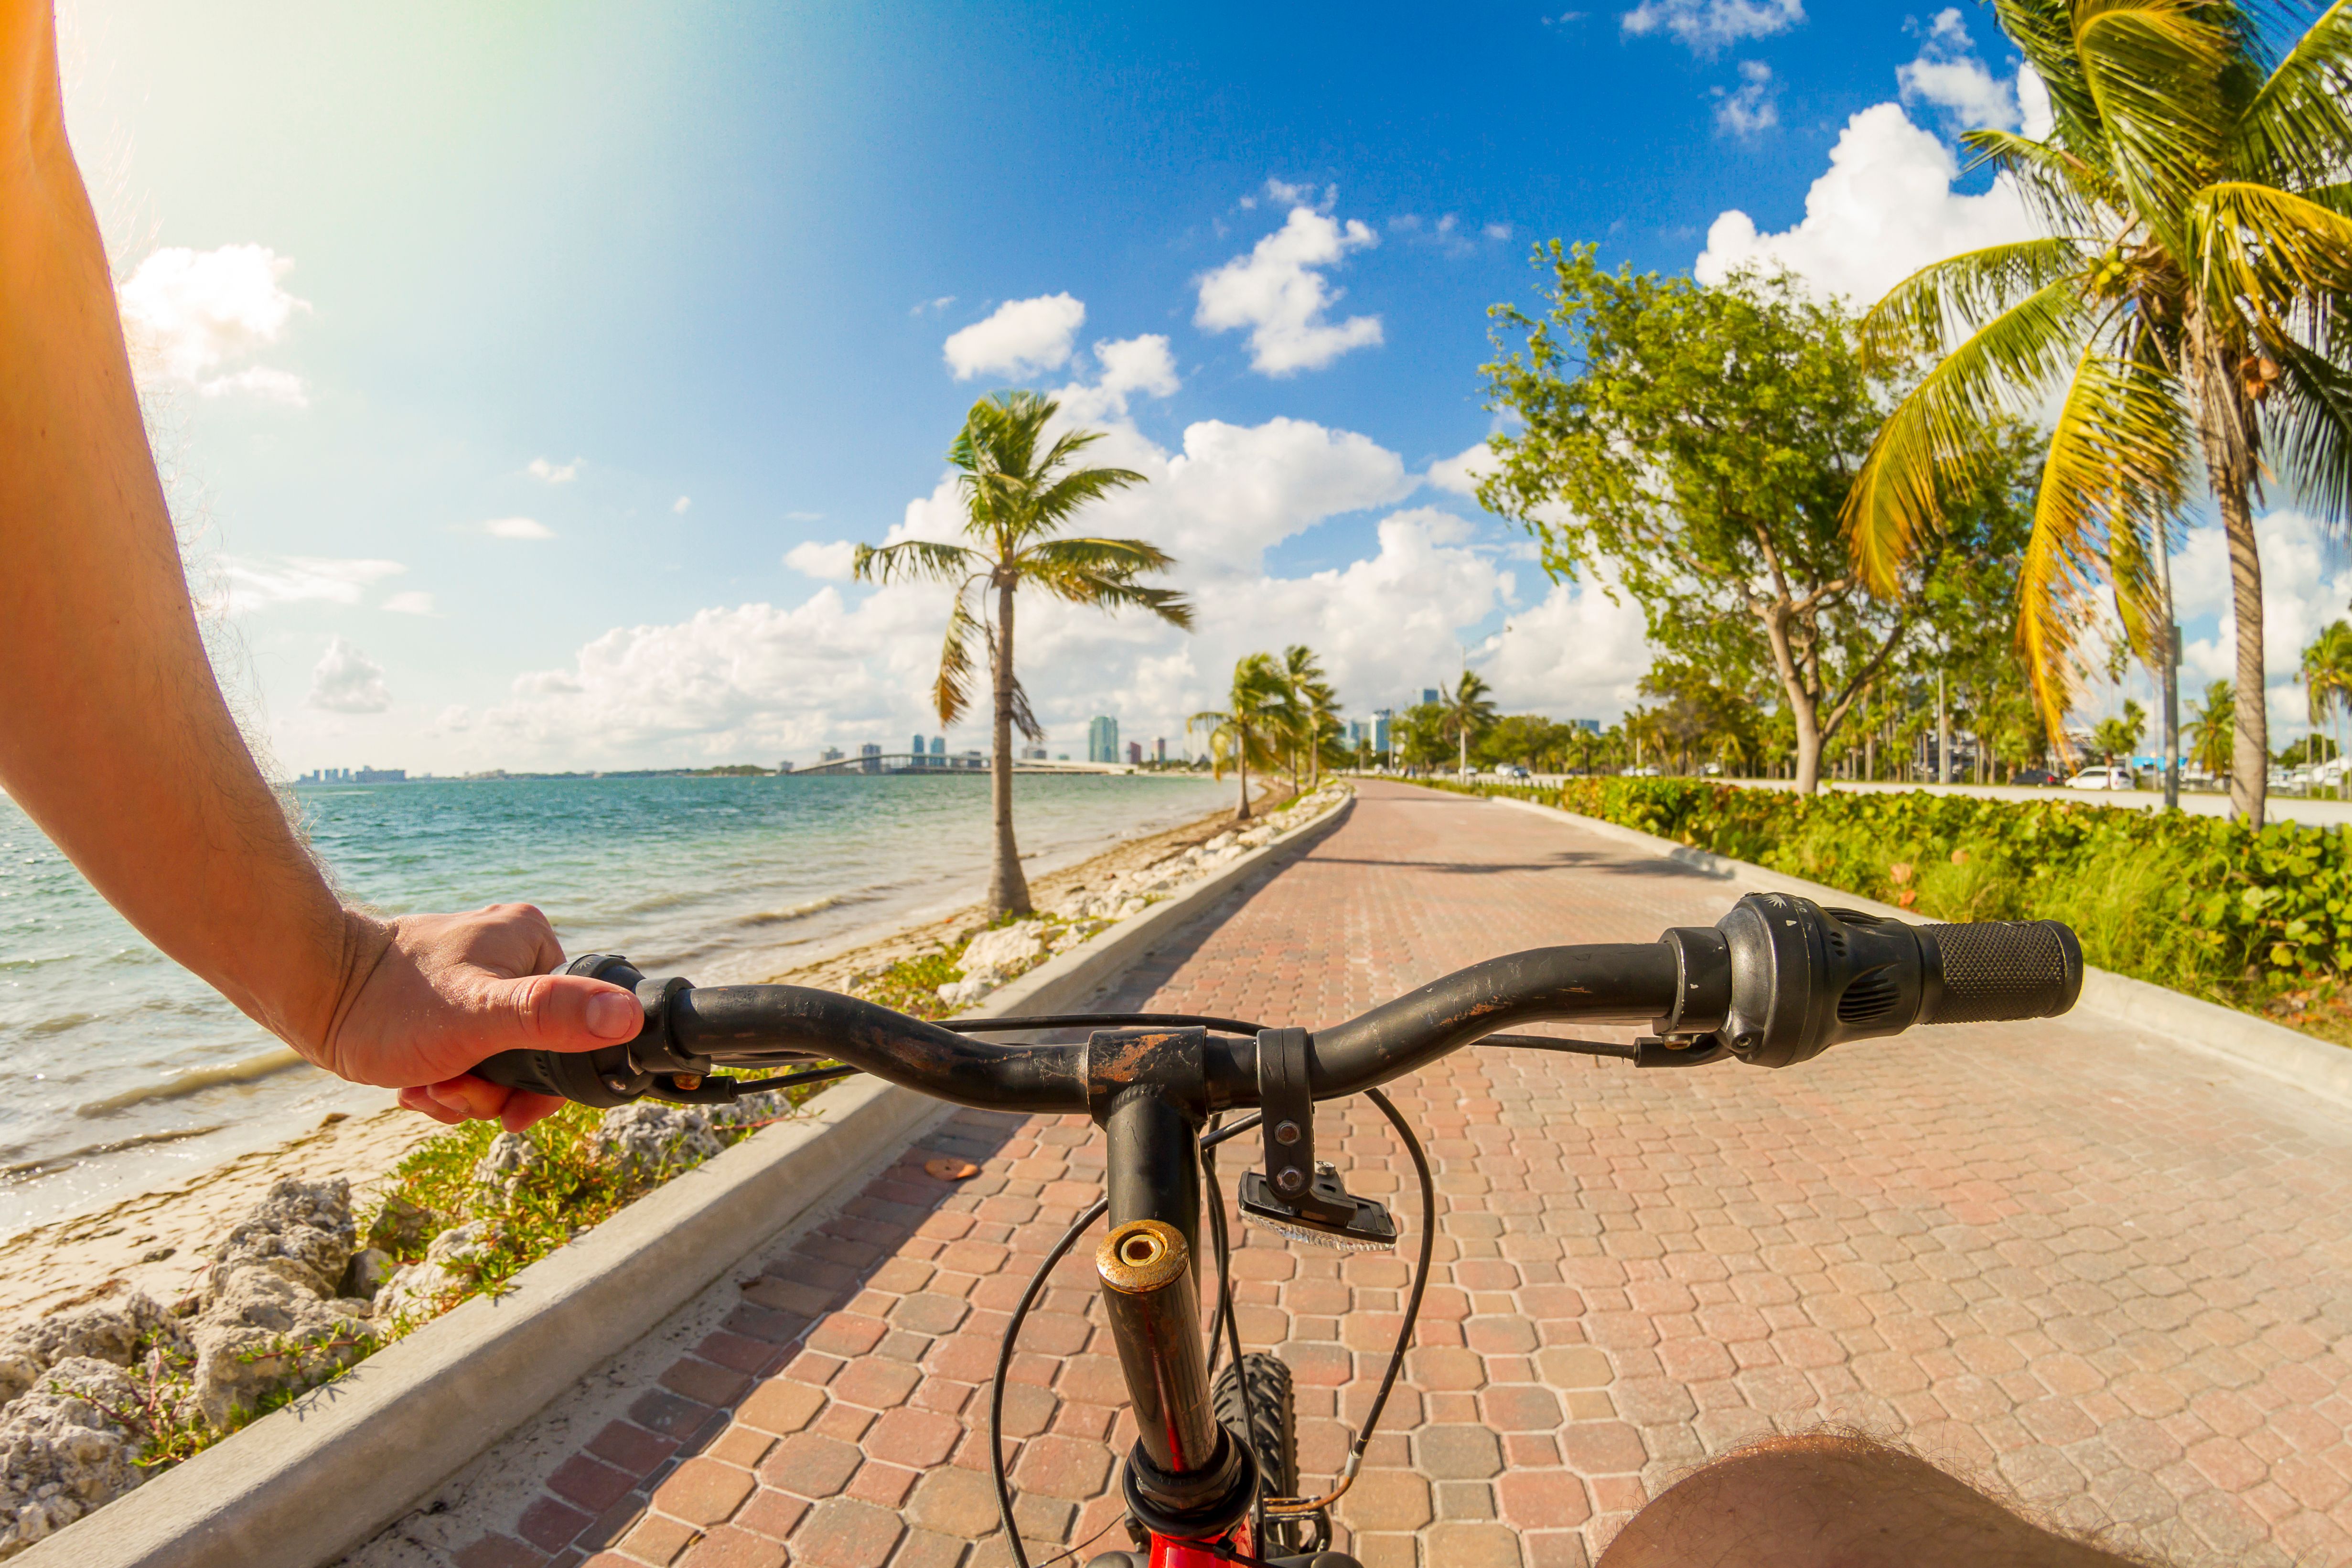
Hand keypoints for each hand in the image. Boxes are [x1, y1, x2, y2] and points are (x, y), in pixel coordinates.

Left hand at [319, 902, 639, 1131]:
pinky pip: (468, 1057)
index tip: (507, 1108)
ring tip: (424, 1087)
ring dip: (464, 1092)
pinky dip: (445, 1082)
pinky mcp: (446, 1004)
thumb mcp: (481, 1017)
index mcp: (534, 941)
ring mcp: (478, 980)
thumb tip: (629, 1016)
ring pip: (499, 1062)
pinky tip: (414, 1084)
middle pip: (536, 1051)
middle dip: (494, 1091)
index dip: (547, 1084)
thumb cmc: (389, 1004)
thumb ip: (553, 1015)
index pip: (578, 1027)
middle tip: (451, 1091)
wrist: (308, 993)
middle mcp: (511, 954)